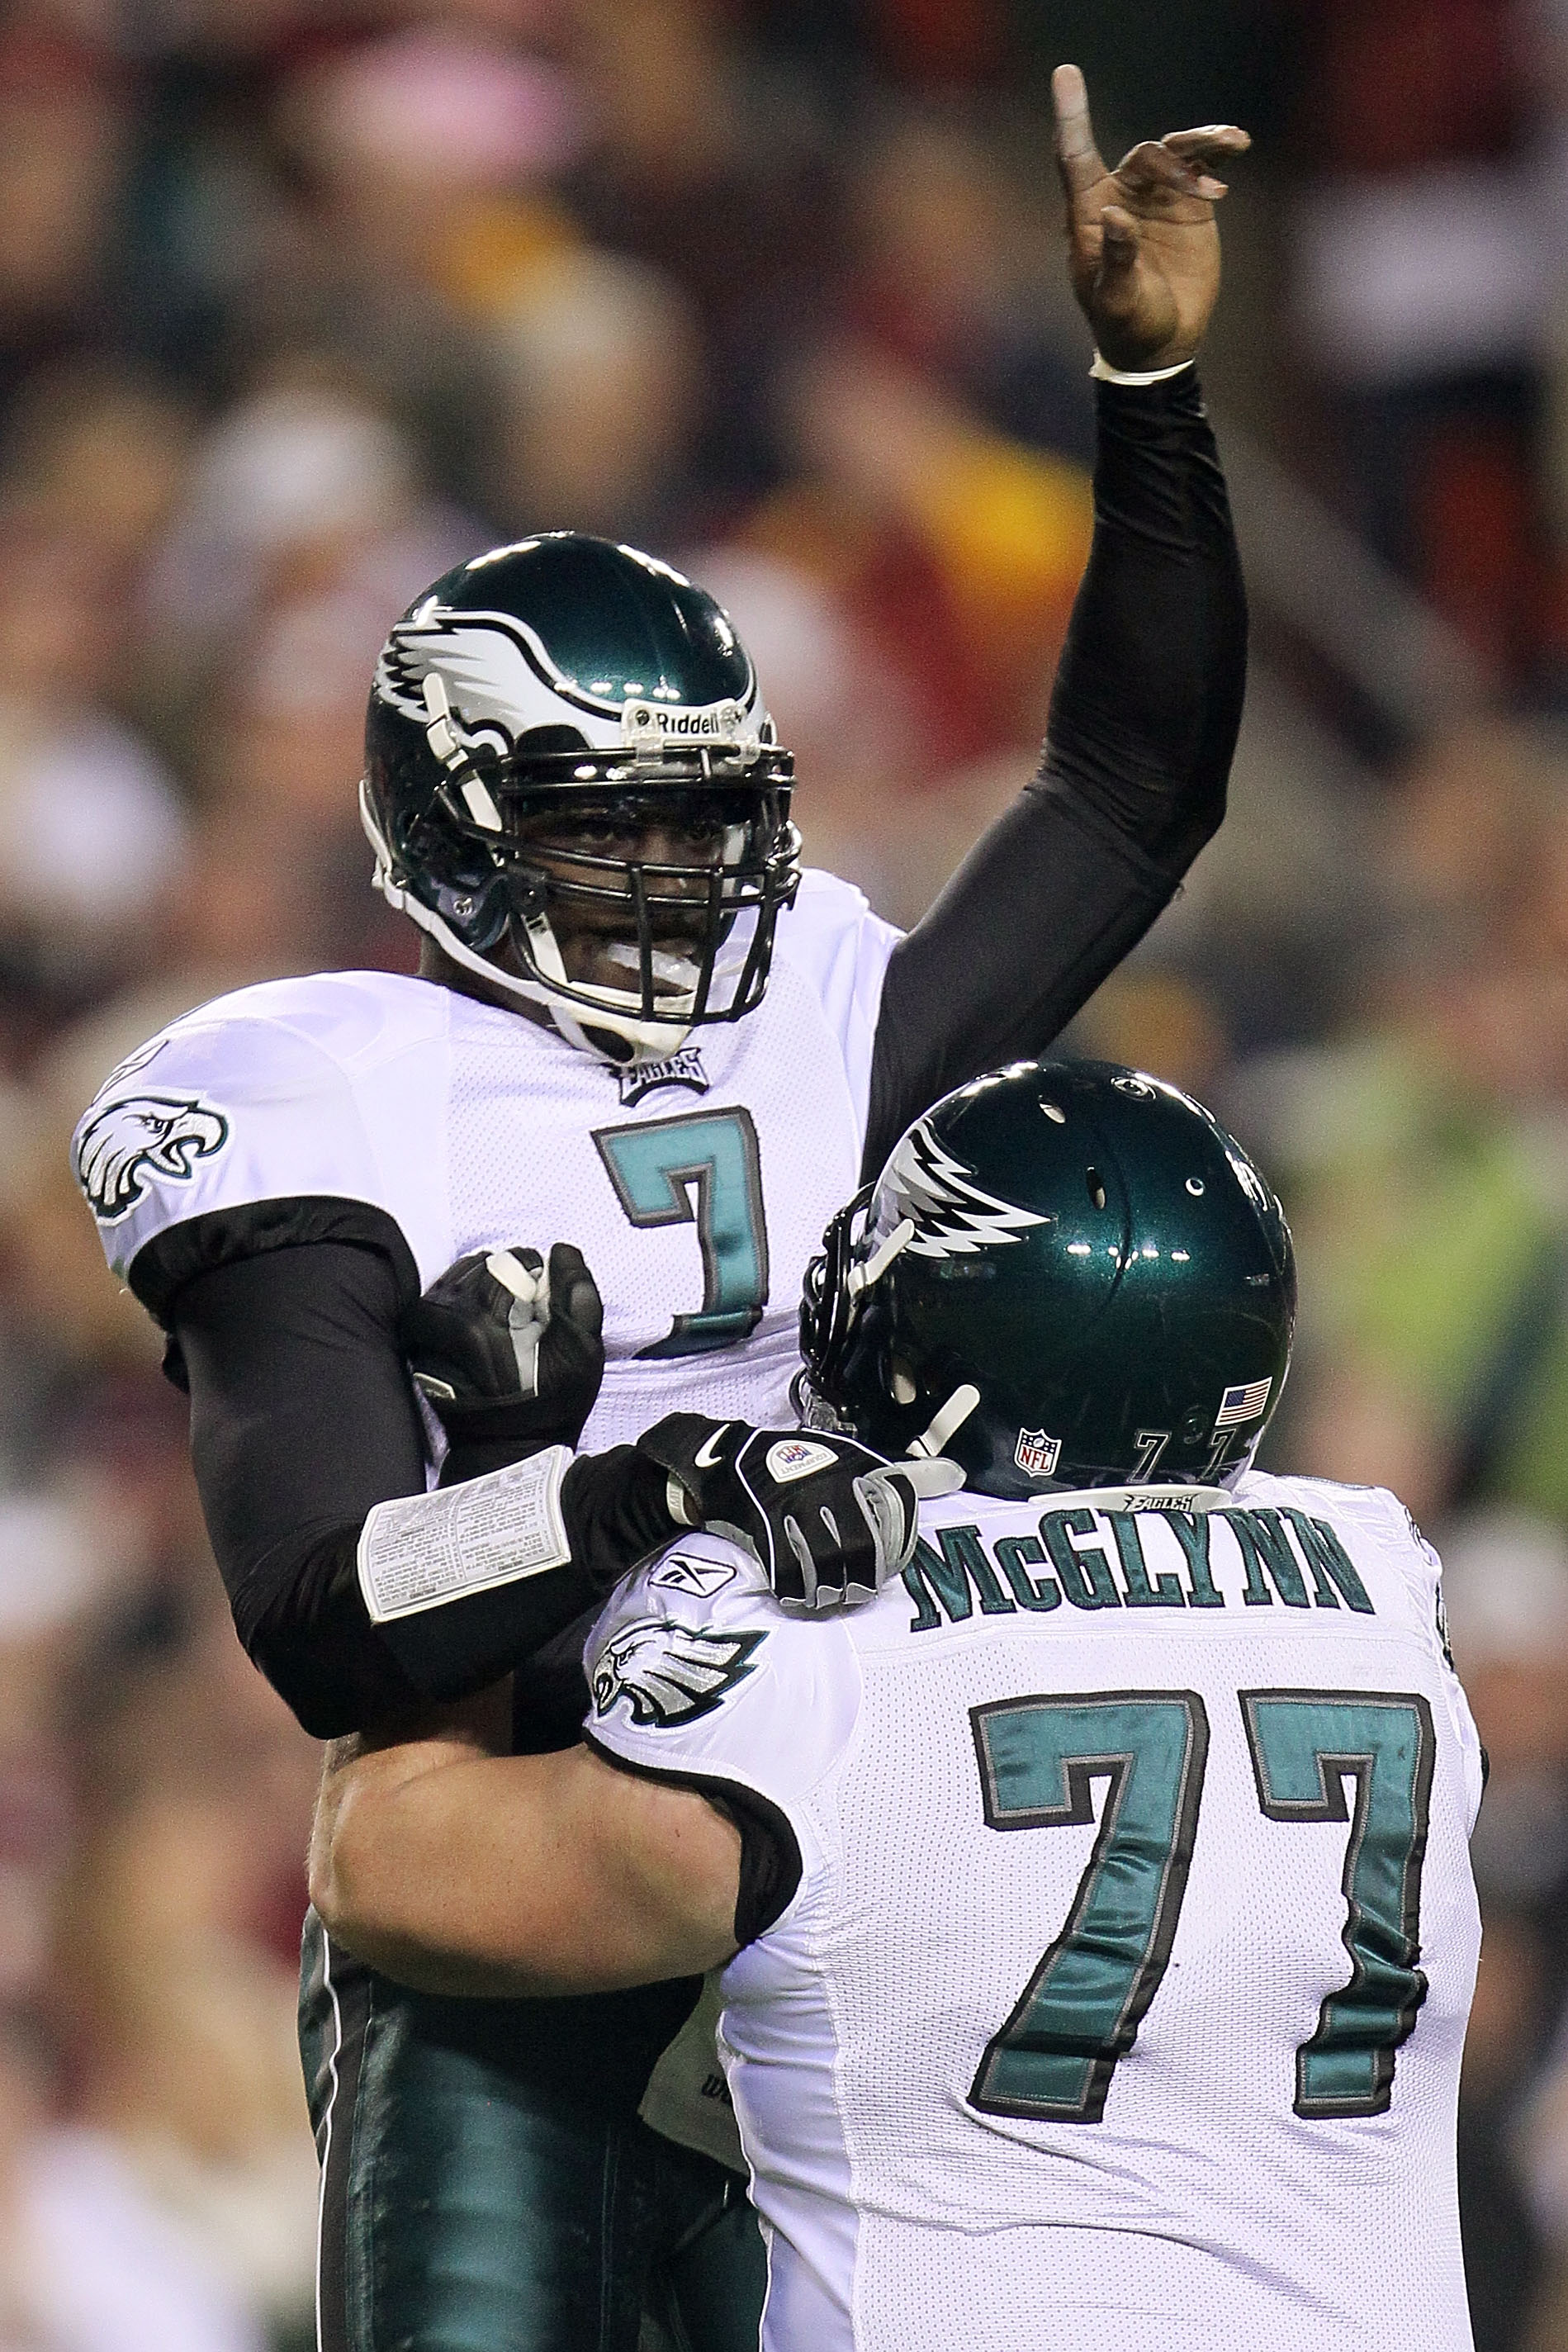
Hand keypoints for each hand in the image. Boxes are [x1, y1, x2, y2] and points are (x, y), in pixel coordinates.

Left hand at [400, 1243, 604, 1471]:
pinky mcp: (418, 1350)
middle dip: (501, 1275)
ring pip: (452, 1281)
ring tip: (496, 1311)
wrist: (508, 1451)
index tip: (540, 1291)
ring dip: (475, 1285)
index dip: (531, 1268)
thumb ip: (578, 1297)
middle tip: (519, 1303)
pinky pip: (432, 1306)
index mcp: (487, 1321)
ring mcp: (428, 1337)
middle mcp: (449, 1324)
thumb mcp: (583, 1354)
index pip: (508, 1261)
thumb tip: (562, 1250)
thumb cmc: (551, 1405)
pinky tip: (472, 1324)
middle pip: (476, 1266)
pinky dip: (453, 1304)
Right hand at [636, 1415, 962, 1614]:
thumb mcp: (853, 1459)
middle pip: (864, 1548)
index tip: (888, 1566)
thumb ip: (903, 1475)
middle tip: (858, 1589)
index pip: (897, 1507)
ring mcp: (796, 1509)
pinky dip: (797, 1593)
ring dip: (832, 1589)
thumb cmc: (802, 1462)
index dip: (897, 1545)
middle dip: (865, 1577)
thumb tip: (957, 1475)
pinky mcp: (766, 1531)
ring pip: (829, 1565)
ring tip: (830, 1595)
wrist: (731, 1464)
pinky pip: (789, 1574)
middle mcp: (829, 1488)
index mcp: (854, 1471)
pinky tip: (800, 1595)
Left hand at [1053, 61, 1248, 372]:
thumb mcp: (1117, 300)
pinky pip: (1202, 165)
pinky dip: (1217, 152)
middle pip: (1144, 155)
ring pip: (1175, 152)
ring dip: (1201, 143)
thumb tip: (1116, 214)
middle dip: (1172, 161)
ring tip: (1230, 143)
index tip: (1066, 72)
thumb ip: (1116, 260)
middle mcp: (1121, 196)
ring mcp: (1156, 196)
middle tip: (1207, 187)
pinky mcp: (1188, 203)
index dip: (1071, 116)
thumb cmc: (1126, 326)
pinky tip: (1236, 145)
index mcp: (1090, 215)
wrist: (1162, 343)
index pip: (1075, 156)